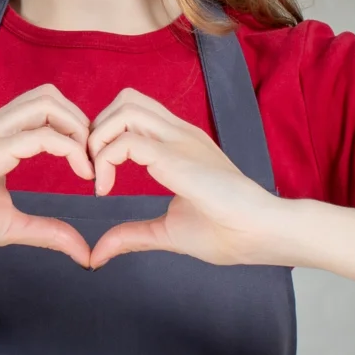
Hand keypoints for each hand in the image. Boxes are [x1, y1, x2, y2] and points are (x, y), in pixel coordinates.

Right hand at [0, 84, 94, 268]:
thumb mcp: (10, 225)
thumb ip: (46, 230)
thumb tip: (81, 250)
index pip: (43, 110)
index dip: (73, 129)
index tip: (89, 166)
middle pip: (49, 95)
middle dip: (80, 120)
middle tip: (94, 158)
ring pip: (47, 103)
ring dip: (78, 128)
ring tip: (89, 163)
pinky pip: (41, 135)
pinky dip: (70, 149)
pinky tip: (83, 173)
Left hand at [84, 88, 290, 268]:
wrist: (263, 235)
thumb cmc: (228, 232)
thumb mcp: (168, 232)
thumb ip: (132, 236)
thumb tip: (97, 254)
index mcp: (180, 144)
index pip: (135, 113)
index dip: (106, 137)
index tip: (99, 182)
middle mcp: (180, 134)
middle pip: (126, 99)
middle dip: (97, 129)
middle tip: (92, 170)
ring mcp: (180, 141)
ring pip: (124, 108)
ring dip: (98, 139)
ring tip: (97, 178)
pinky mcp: (177, 158)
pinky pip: (127, 141)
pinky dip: (104, 160)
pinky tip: (104, 191)